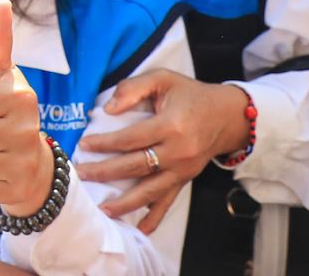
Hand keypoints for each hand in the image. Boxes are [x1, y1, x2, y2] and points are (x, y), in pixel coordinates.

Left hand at [77, 69, 250, 230]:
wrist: (227, 116)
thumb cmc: (189, 94)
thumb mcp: (163, 78)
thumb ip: (133, 88)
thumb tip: (109, 109)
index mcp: (171, 125)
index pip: (131, 139)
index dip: (106, 143)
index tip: (84, 145)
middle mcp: (177, 152)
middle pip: (136, 167)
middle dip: (106, 173)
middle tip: (81, 175)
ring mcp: (182, 170)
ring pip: (149, 191)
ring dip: (125, 203)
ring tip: (102, 209)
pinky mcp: (185, 180)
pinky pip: (167, 202)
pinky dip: (154, 218)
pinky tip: (140, 229)